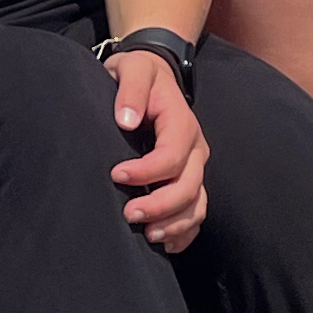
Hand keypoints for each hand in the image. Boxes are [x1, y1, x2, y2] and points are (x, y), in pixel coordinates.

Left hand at [106, 51, 208, 249]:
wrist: (154, 76)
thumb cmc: (139, 74)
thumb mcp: (133, 68)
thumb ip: (131, 89)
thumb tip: (126, 120)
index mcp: (182, 123)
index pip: (172, 156)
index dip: (146, 172)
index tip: (116, 175)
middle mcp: (195, 148)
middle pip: (189, 187)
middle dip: (161, 206)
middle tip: (128, 215)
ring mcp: (195, 167)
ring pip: (196, 205)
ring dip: (175, 224)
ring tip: (148, 235)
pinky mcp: (190, 180)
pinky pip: (196, 212)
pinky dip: (185, 232)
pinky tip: (166, 244)